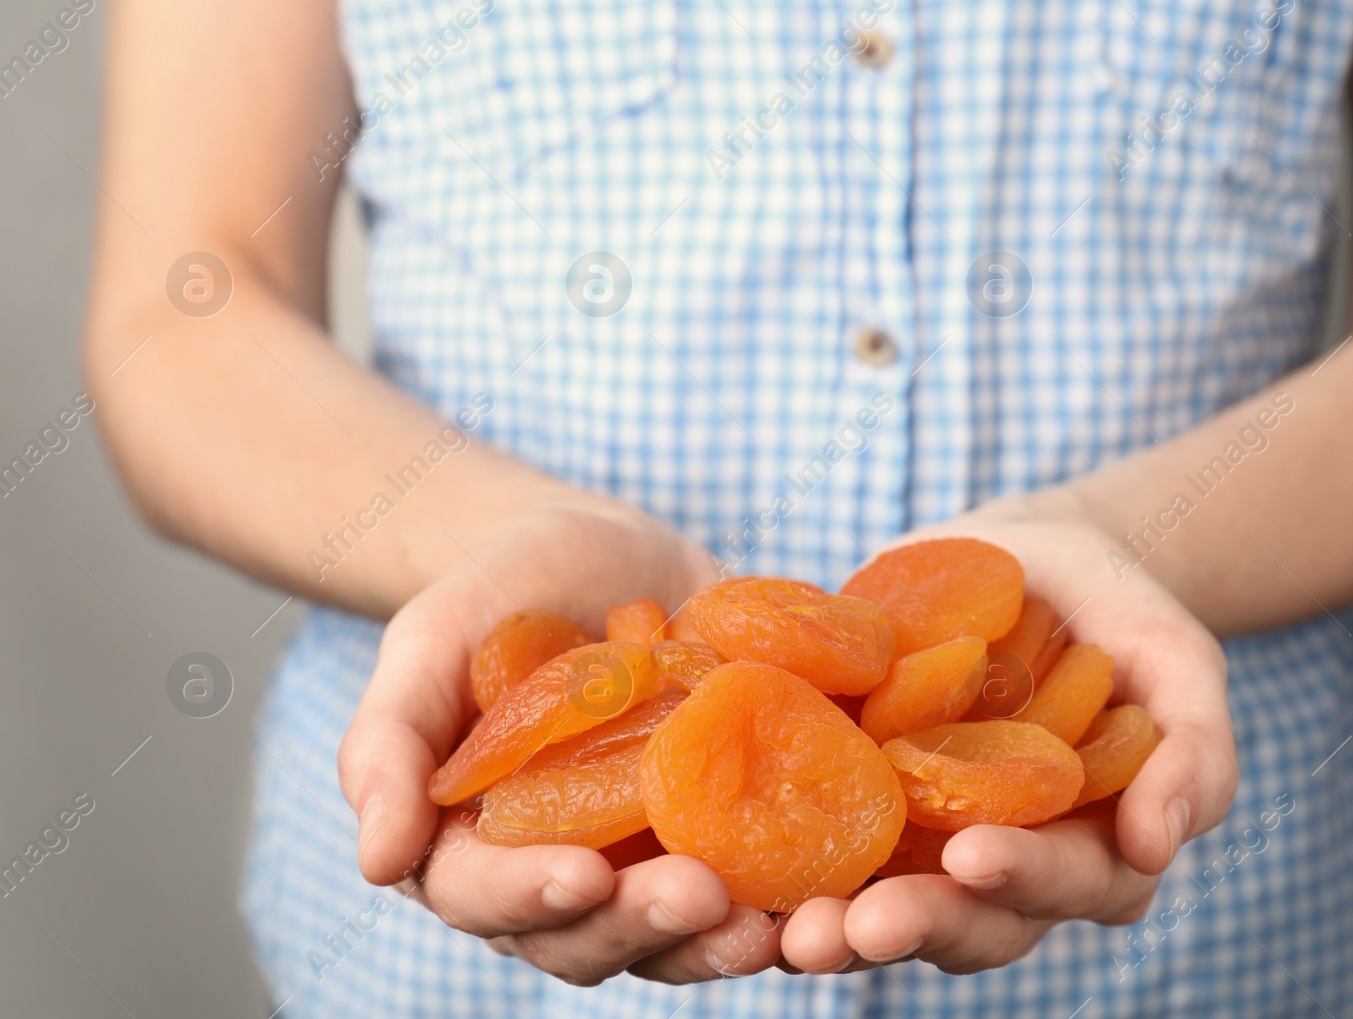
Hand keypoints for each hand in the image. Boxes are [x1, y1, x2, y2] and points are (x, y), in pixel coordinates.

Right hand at [339, 502, 784, 984]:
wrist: (597, 555)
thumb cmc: (495, 595)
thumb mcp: (430, 642)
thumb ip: (389, 742)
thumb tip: (376, 862)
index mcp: (476, 850)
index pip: (490, 898)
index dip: (530, 897)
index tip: (579, 876)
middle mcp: (567, 877)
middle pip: (595, 937)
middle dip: (645, 924)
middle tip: (697, 895)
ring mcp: (652, 859)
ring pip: (681, 932)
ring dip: (724, 937)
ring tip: (776, 922)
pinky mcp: (727, 828)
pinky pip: (760, 875)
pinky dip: (795, 886)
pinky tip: (836, 876)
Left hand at [782, 493, 1238, 973]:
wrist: (1029, 557)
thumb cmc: (1119, 612)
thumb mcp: (1179, 662)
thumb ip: (1196, 750)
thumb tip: (1160, 845)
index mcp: (1092, 849)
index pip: (1068, 887)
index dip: (1025, 879)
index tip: (973, 854)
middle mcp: (1006, 867)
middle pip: (968, 923)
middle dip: (914, 926)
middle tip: (855, 925)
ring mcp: (927, 845)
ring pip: (889, 910)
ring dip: (839, 928)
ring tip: (790, 929)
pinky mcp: (862, 802)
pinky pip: (822, 849)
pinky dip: (782, 871)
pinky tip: (736, 872)